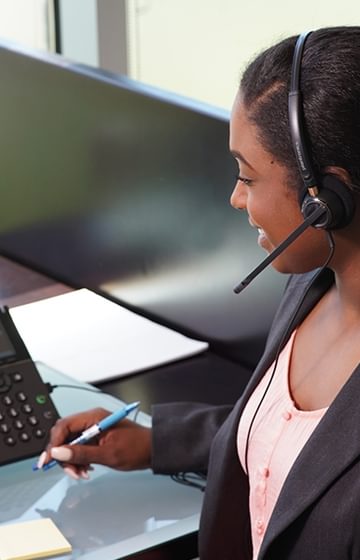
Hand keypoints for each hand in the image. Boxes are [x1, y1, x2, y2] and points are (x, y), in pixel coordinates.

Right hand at [37, 407, 151, 479]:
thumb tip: (58, 452)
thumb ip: (81, 453)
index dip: (53, 443)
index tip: (49, 460)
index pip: (64, 426)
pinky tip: (87, 469)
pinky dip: (79, 460)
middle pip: (65, 435)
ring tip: (82, 473)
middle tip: (70, 471)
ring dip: (72, 460)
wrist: (154, 450)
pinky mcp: (96, 437)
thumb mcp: (108, 454)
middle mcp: (92, 420)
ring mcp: (94, 428)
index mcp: (94, 417)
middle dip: (63, 455)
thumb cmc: (137, 447)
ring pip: (71, 444)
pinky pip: (80, 448)